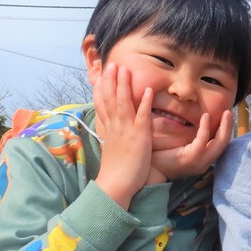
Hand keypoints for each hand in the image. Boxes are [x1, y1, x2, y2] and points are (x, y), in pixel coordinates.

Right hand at [92, 63, 154, 208]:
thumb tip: (114, 129)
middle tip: (112, 64)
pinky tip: (148, 90)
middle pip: (110, 98)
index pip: (103, 104)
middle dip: (111, 80)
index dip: (103, 87)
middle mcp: (115, 127)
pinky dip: (144, 103)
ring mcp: (126, 131)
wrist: (115, 186)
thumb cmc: (116, 171)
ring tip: (125, 69)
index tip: (103, 74)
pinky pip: (141, 117)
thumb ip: (114, 136)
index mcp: (110, 129)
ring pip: (122, 103)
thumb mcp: (113, 148)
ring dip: (124, 85)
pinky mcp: (138, 137)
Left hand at [151, 109, 233, 180]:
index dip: (226, 131)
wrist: (149, 169)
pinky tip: (205, 116)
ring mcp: (199, 162)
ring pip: (219, 143)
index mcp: (203, 160)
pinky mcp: (191, 158)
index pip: (220, 145)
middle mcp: (205, 162)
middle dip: (229, 127)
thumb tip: (192, 121)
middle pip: (224, 144)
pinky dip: (205, 127)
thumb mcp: (180, 145)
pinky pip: (202, 140)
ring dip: (224, 126)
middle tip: (230, 111)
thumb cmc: (161, 156)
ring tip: (226, 112)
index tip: (227, 117)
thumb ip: (189, 137)